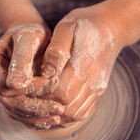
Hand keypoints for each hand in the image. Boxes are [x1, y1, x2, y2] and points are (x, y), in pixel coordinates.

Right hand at [0, 22, 64, 128]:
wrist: (32, 34)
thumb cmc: (31, 32)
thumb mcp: (28, 39)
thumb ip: (21, 59)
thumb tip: (14, 85)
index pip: (4, 86)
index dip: (26, 88)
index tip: (47, 82)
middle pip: (8, 102)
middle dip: (34, 108)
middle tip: (58, 110)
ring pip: (13, 111)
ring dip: (36, 117)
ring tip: (57, 118)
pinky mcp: (8, 96)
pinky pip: (18, 112)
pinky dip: (35, 118)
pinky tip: (51, 119)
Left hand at [34, 6, 124, 123]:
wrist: (113, 26)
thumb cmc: (85, 24)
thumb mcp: (67, 26)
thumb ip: (56, 49)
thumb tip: (47, 71)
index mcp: (83, 65)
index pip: (57, 90)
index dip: (39, 92)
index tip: (27, 84)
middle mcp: (93, 81)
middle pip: (65, 107)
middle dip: (43, 105)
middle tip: (28, 95)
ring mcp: (97, 88)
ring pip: (74, 114)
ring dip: (54, 113)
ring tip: (38, 102)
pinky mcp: (98, 91)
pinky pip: (82, 112)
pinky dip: (66, 115)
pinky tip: (53, 106)